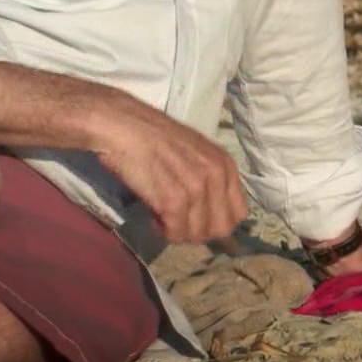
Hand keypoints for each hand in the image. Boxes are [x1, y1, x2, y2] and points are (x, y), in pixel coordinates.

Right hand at [90, 99, 246, 242]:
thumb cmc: (154, 139)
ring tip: (162, 218)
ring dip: (178, 232)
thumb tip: (211, 217)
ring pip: (198, 233)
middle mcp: (218, 176)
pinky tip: (153, 218)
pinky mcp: (173, 198)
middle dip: (199, 232)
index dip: (216, 223)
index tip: (195, 220)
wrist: (124, 127)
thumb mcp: (195, 156)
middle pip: (221, 228)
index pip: (238, 214)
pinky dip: (163, 231)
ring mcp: (197, 187)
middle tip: (177, 223)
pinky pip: (176, 231)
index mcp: (226, 165)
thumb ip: (209, 181)